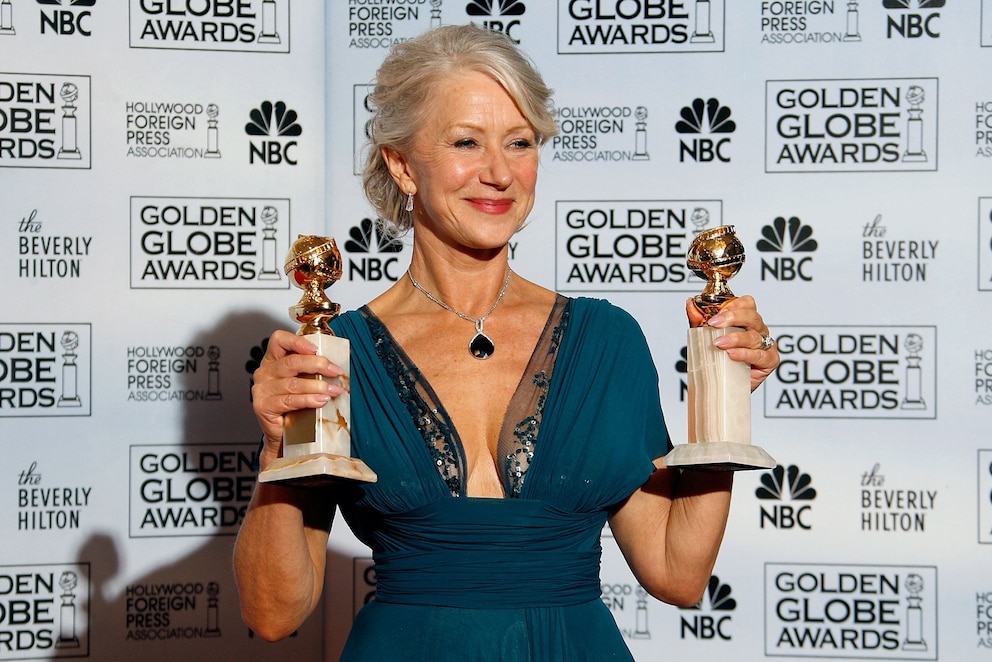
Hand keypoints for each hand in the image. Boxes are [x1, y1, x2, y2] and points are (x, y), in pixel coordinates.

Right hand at [251, 330, 347, 463]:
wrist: (283, 435)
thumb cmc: (294, 407)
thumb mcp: (303, 382)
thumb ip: (312, 370)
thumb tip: (337, 365)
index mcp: (273, 360)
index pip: (279, 340)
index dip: (298, 341)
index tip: (317, 348)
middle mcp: (265, 372)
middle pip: (291, 362)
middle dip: (318, 365)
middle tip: (336, 371)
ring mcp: (262, 389)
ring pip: (293, 383)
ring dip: (318, 386)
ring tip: (334, 390)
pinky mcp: (263, 406)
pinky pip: (289, 400)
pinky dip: (308, 400)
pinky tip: (320, 400)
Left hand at [686, 295, 778, 390]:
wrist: (724, 385)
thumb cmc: (719, 359)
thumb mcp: (705, 336)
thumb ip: (699, 320)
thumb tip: (691, 304)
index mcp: (746, 320)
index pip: (747, 303)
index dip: (735, 304)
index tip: (718, 311)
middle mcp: (758, 330)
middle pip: (752, 317)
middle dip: (732, 318)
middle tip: (714, 324)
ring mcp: (765, 345)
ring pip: (754, 336)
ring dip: (735, 338)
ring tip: (719, 343)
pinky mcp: (769, 361)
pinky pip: (760, 355)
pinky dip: (745, 354)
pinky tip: (732, 354)